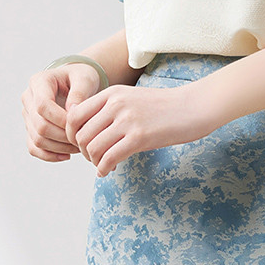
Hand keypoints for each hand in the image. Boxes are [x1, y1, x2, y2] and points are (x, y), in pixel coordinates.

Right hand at [21, 63, 103, 162]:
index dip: (60, 119)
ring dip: (59, 147)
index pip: (43, 105)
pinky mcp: (30, 128)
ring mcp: (27, 115)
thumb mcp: (85, 78)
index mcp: (39, 82)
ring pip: (37, 139)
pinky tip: (67, 155)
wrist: (76, 82)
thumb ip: (79, 92)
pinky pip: (34, 148)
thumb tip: (71, 112)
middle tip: (83, 140)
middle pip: (39, 125)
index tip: (80, 124)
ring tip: (79, 147)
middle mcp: (28, 98)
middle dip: (63, 136)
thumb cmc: (81, 77)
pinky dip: (50, 155)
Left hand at [65, 82, 211, 176]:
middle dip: (83, 152)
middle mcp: (116, 104)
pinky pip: (109, 158)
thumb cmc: (163, 106)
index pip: (74, 115)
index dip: (71, 134)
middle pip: (80, 135)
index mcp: (112, 93)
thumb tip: (83, 127)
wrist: (193, 107)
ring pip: (92, 148)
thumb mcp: (131, 98)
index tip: (81, 144)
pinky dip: (103, 169)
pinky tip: (108, 171)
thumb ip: (108, 108)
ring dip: (94, 162)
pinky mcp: (139, 137)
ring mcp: (127, 120)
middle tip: (94, 158)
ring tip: (103, 165)